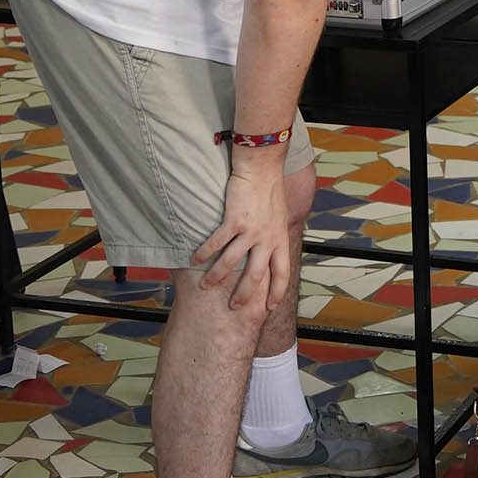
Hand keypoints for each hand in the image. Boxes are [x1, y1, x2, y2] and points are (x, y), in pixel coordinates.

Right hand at [195, 170, 292, 311]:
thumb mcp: (279, 217)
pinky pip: (217, 243)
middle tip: (234, 307)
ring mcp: (252, 231)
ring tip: (205, 286)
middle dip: (244, 295)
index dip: (276, 292)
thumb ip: (274, 236)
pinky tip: (195, 260)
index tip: (270, 307)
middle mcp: (268, 239)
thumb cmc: (269, 191)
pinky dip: (205, 253)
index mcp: (280, 239)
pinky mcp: (236, 221)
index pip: (283, 273)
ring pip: (232, 262)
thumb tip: (268, 250)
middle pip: (256, 275)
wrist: (262, 169)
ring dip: (217, 277)